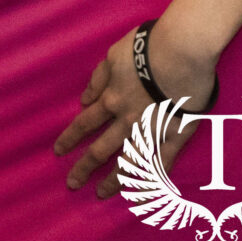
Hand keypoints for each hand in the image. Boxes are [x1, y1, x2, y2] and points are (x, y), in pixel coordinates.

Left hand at [53, 25, 215, 198]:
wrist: (182, 50)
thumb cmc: (149, 46)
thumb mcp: (115, 54)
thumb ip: (99, 77)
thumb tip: (84, 99)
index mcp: (112, 98)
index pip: (85, 123)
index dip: (71, 138)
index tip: (59, 151)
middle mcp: (127, 120)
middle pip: (101, 149)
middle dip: (84, 167)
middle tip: (72, 184)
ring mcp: (151, 130)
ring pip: (128, 162)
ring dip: (113, 180)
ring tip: (102, 194)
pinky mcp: (176, 134)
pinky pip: (163, 162)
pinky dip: (153, 178)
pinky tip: (144, 191)